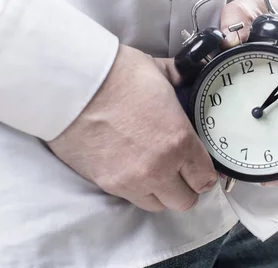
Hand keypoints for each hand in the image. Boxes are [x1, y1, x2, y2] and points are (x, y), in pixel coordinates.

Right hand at [47, 45, 216, 211]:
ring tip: (158, 174)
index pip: (205, 177)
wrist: (71, 85)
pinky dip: (139, 190)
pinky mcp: (106, 184)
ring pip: (159, 205)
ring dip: (163, 192)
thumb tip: (186, 76)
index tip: (201, 167)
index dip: (206, 173)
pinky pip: (132, 199)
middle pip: (185, 200)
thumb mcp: (160, 71)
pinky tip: (136, 172)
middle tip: (182, 172)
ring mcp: (132, 180)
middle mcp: (160, 168)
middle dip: (187, 187)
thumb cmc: (117, 74)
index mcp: (180, 140)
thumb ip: (179, 80)